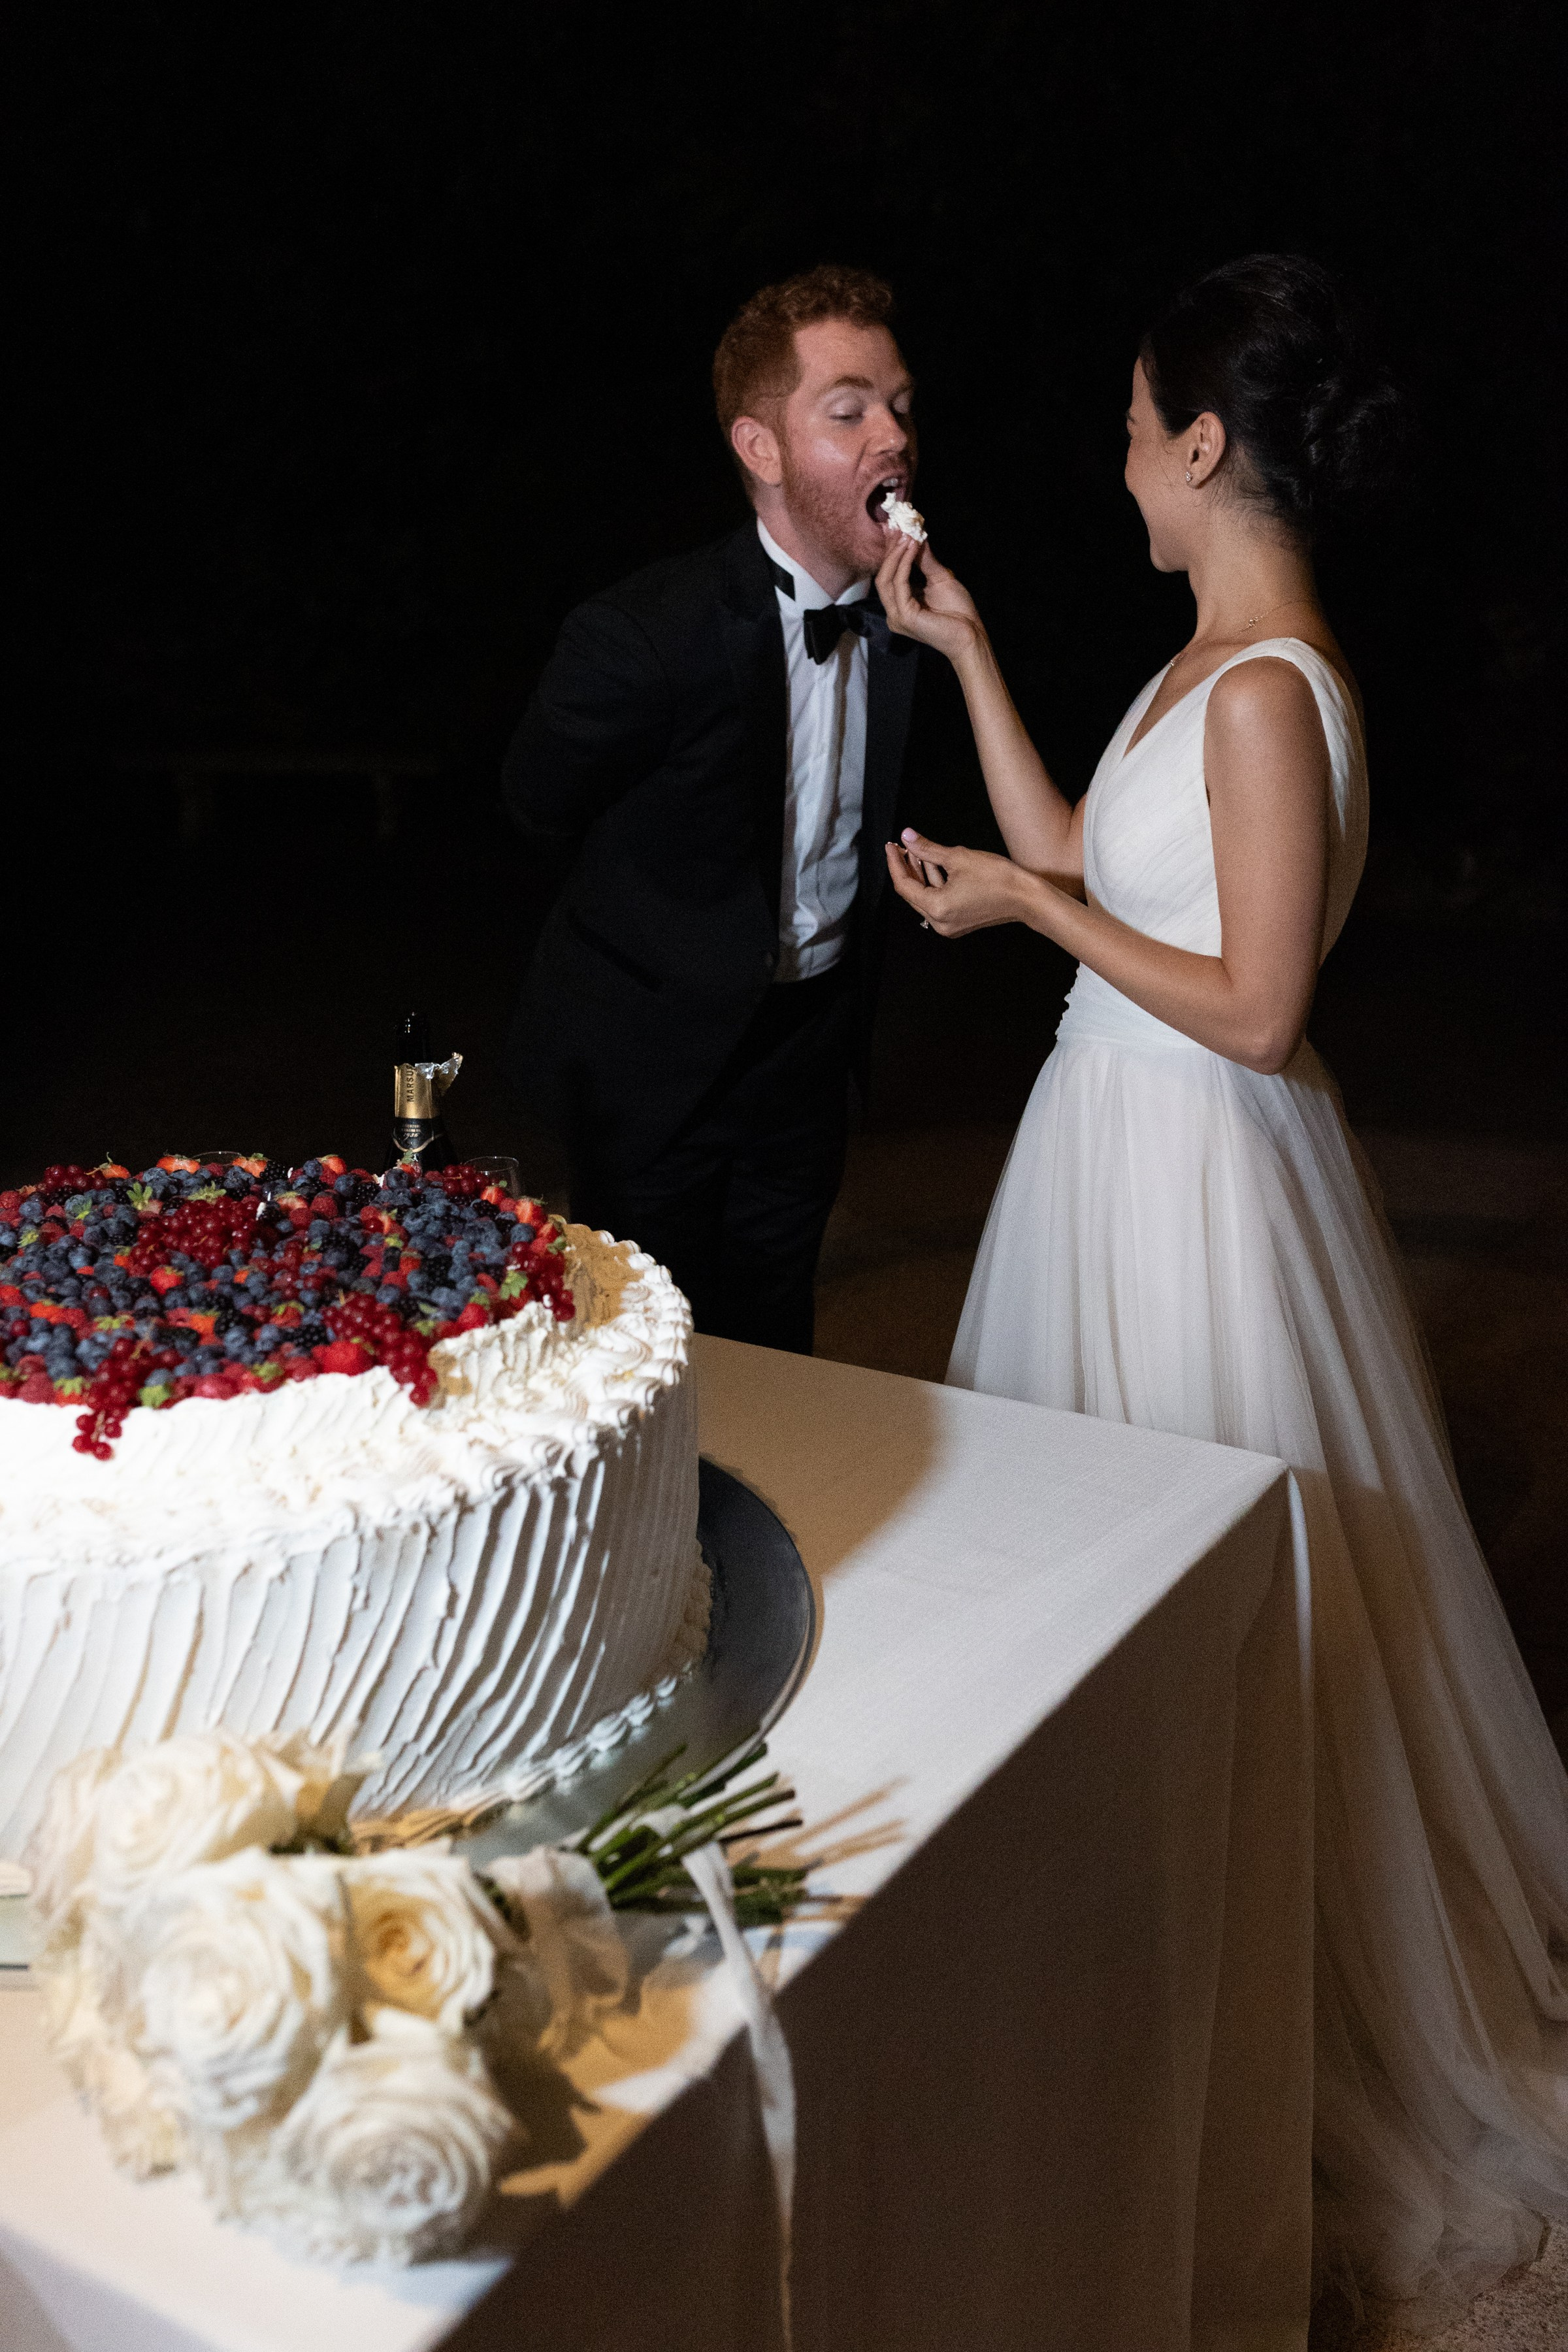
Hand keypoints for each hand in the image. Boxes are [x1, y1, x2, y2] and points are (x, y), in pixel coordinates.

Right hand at [874, 532, 983, 663]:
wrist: (970, 635)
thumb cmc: (958, 612)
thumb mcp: (939, 578)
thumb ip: (925, 560)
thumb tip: (917, 537)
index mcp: (900, 604)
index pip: (889, 575)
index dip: (891, 551)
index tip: (896, 529)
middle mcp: (894, 611)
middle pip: (883, 575)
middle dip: (890, 550)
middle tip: (898, 527)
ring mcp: (897, 615)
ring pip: (886, 579)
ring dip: (896, 555)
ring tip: (907, 535)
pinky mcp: (904, 616)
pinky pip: (899, 584)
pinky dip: (904, 564)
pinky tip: (911, 549)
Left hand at [883, 828, 1031, 936]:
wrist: (1026, 898)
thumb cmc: (998, 879)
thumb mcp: (958, 858)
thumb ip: (928, 849)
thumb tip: (908, 837)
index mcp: (937, 909)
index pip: (904, 885)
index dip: (895, 863)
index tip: (892, 845)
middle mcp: (940, 923)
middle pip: (913, 893)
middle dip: (906, 868)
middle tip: (902, 846)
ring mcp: (949, 925)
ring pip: (926, 897)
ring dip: (921, 874)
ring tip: (916, 851)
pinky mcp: (959, 922)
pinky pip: (939, 901)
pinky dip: (935, 884)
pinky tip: (933, 864)